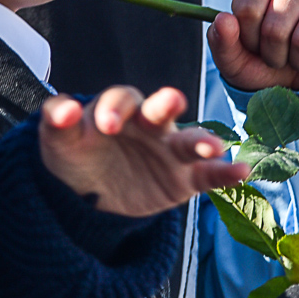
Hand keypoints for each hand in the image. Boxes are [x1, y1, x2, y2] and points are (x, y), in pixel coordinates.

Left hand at [38, 86, 247, 217]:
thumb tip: (64, 109)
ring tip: (214, 146)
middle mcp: (150, 124)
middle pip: (161, 108)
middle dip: (166, 104)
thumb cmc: (77, 156)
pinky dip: (226, 172)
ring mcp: (169, 151)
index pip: (121, 100)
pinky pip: (208, 174)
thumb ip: (57, 121)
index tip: (104, 126)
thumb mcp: (59, 141)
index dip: (114, 109)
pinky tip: (241, 171)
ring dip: (204, 139)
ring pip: (190, 139)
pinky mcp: (185, 179)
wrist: (89, 198)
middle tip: (169, 103)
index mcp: (119, 110)